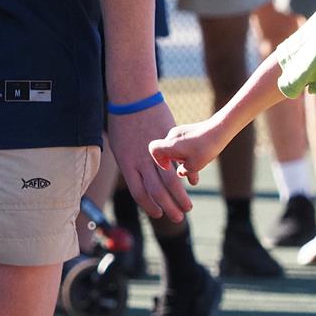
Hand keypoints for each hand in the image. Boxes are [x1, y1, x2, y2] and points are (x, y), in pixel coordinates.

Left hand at [109, 98, 191, 219]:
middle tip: (178, 218)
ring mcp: (156, 152)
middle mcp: (142, 162)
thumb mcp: (121, 147)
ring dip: (180, 197)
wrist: (133, 97)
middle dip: (169, 207)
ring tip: (188, 207)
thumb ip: (132, 164)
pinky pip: (181, 162)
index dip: (150, 206)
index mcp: (128, 164)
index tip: (159, 214)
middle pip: (157, 191)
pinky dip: (189, 174)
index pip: (140, 193)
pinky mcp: (169, 142)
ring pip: (170, 180)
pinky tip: (193, 182)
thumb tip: (138, 178)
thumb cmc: (123, 121)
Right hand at [149, 118, 226, 186]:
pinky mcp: (189, 129)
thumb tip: (181, 173)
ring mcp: (181, 131)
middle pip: (167, 151)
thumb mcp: (194, 166)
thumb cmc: (205, 149)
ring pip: (177, 147)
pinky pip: (184, 142)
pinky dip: (190, 151)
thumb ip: (184, 172)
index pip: (153, 150)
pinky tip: (202, 157)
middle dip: (176, 163)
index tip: (169, 166)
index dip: (158, 160)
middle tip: (187, 172)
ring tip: (198, 168)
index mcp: (169, 144)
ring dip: (185, 159)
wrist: (220, 129)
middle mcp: (172, 136)